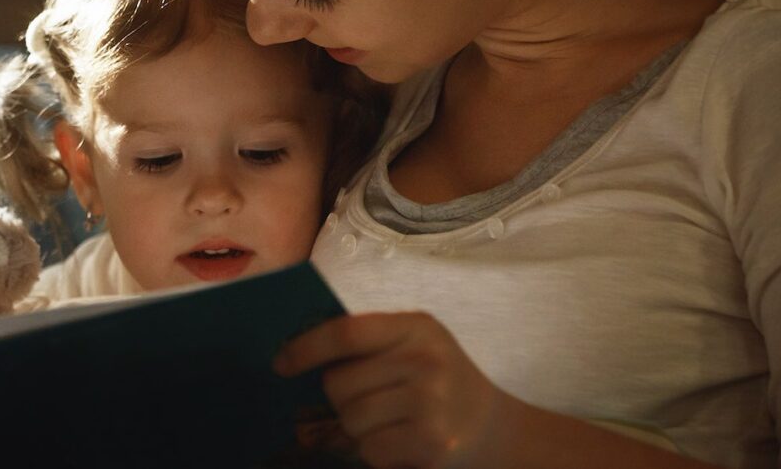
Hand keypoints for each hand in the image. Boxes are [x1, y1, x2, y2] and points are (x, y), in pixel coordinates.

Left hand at [275, 312, 526, 468]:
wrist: (499, 432)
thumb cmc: (442, 386)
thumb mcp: (416, 348)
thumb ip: (369, 345)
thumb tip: (294, 352)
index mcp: (417, 327)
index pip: (346, 332)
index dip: (305, 348)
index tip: (280, 363)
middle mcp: (426, 359)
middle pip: (339, 383)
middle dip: (341, 400)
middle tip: (372, 404)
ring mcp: (430, 401)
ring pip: (350, 419)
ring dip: (358, 430)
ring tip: (392, 424)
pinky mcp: (431, 441)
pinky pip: (369, 449)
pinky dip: (376, 452)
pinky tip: (402, 444)